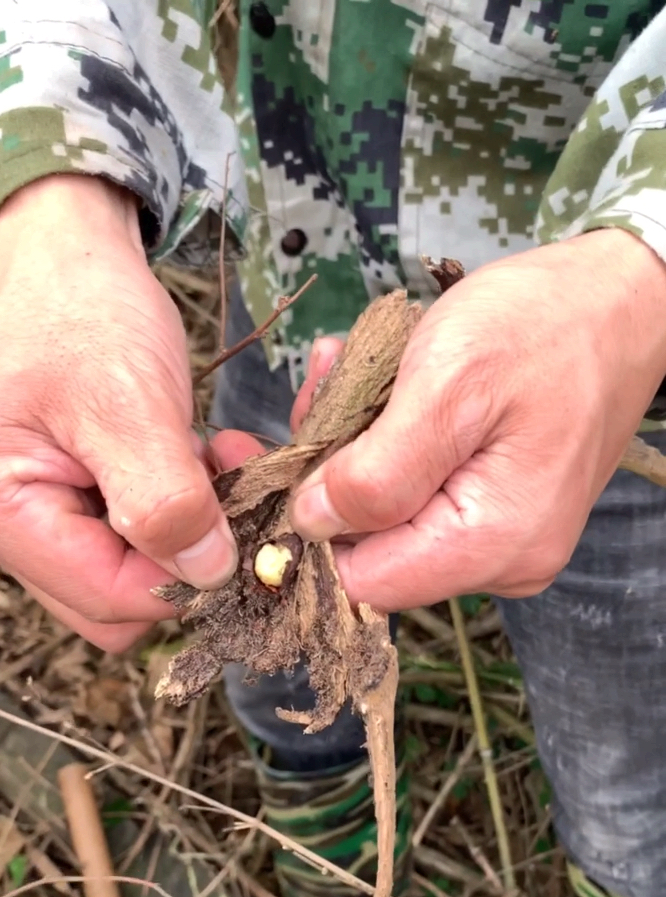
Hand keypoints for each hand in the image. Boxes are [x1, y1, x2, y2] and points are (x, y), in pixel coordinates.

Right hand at [0, 175, 254, 650]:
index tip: (244, 535)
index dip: (182, 581)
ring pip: (125, 577)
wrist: (66, 249)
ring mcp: (26, 515)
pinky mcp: (60, 500)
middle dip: (182, 560)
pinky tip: (195, 464)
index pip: (105, 597)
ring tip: (215, 466)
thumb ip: (167, 500)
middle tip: (232, 494)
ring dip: (184, 535)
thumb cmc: (83, 307)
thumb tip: (209, 576)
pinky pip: (126, 542)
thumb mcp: (130, 400)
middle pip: (111, 603)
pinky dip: (174, 514)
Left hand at [290, 230, 665, 610]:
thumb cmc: (543, 325)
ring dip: (356, 449)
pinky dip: (388, 444)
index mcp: (492, 545)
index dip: (311, 525)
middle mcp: (503, 564)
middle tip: (331, 387)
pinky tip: (388, 388)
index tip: (287, 453)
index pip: (362, 582)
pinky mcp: (498, 514)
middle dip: (333, 473)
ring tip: (359, 372)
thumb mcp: (449, 384)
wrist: (622, 300)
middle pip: (372, 552)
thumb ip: (376, 472)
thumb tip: (310, 527)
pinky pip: (419, 497)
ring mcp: (504, 542)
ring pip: (388, 521)